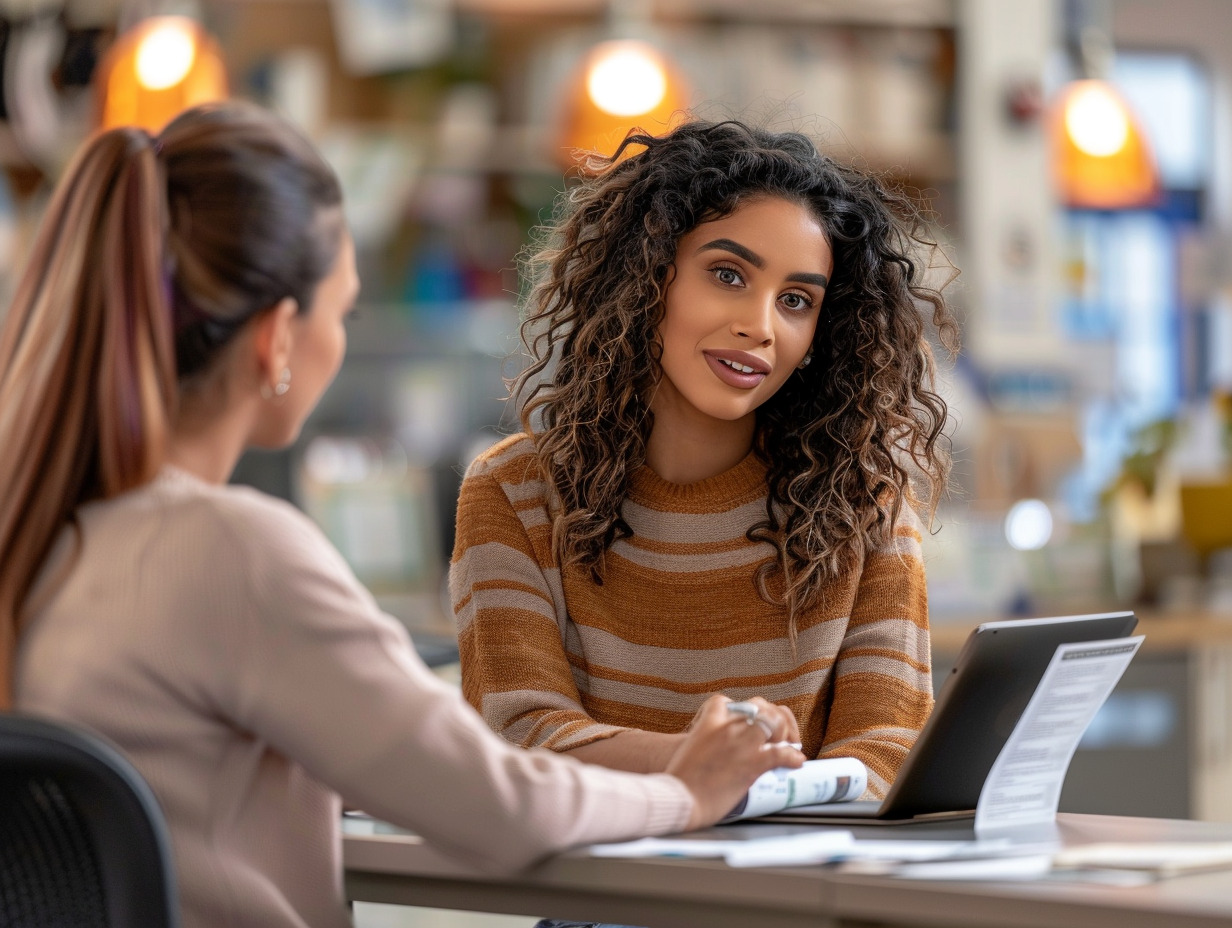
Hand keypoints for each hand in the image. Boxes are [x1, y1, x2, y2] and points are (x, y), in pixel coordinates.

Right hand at [665, 694, 804, 830]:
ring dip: (784, 731)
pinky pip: (780, 752)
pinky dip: (792, 756)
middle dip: (770, 716)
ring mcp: (740, 744)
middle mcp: (726, 728)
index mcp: (707, 723)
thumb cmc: (680, 782)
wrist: (677, 799)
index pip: (727, 702)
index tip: (745, 722)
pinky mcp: (751, 764)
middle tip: (775, 732)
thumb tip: (717, 754)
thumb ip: (704, 745)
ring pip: (773, 722)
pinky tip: (796, 761)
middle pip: (757, 706)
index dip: (740, 709)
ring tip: (787, 743)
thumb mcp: (688, 751)